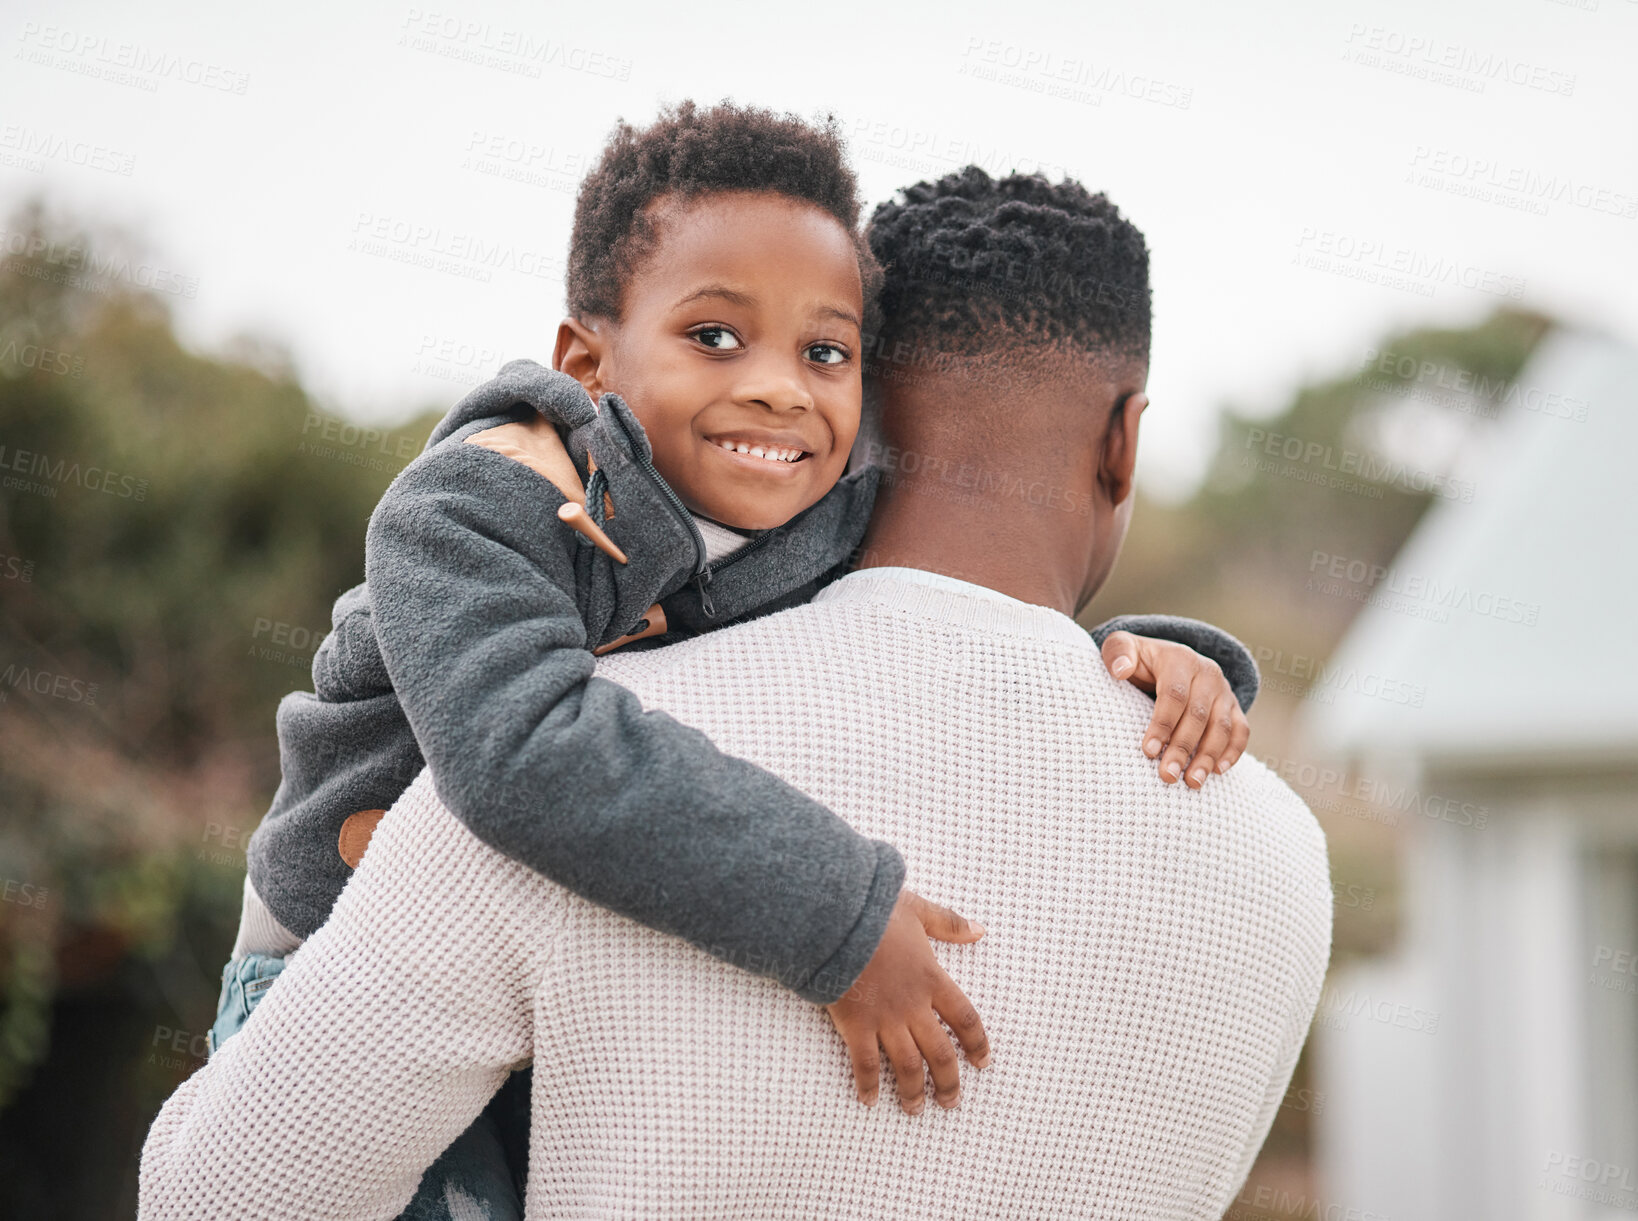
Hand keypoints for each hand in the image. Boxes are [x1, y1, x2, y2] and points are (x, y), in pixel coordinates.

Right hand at [824, 890, 988, 1113]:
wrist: (836, 920)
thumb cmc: (875, 913)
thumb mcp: (918, 910)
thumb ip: (949, 923)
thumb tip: (979, 930)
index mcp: (931, 979)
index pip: (964, 1019)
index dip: (976, 1044)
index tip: (982, 1063)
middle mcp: (913, 1006)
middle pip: (940, 1054)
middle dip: (948, 1082)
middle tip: (950, 1102)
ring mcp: (885, 1019)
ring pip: (908, 1066)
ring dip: (913, 1091)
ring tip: (915, 1109)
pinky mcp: (856, 1026)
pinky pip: (865, 1064)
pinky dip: (868, 1085)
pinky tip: (870, 1101)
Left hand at [1101, 631, 1250, 789]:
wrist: (1168, 658)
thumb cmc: (1139, 660)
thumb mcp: (1122, 647)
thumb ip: (1117, 652)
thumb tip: (1121, 670)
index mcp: (1179, 659)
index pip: (1174, 694)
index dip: (1162, 724)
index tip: (1148, 751)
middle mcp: (1207, 673)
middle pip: (1197, 715)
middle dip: (1182, 748)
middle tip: (1167, 776)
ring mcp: (1223, 691)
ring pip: (1221, 726)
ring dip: (1208, 756)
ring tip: (1192, 782)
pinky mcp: (1233, 707)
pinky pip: (1240, 730)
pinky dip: (1232, 751)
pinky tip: (1218, 772)